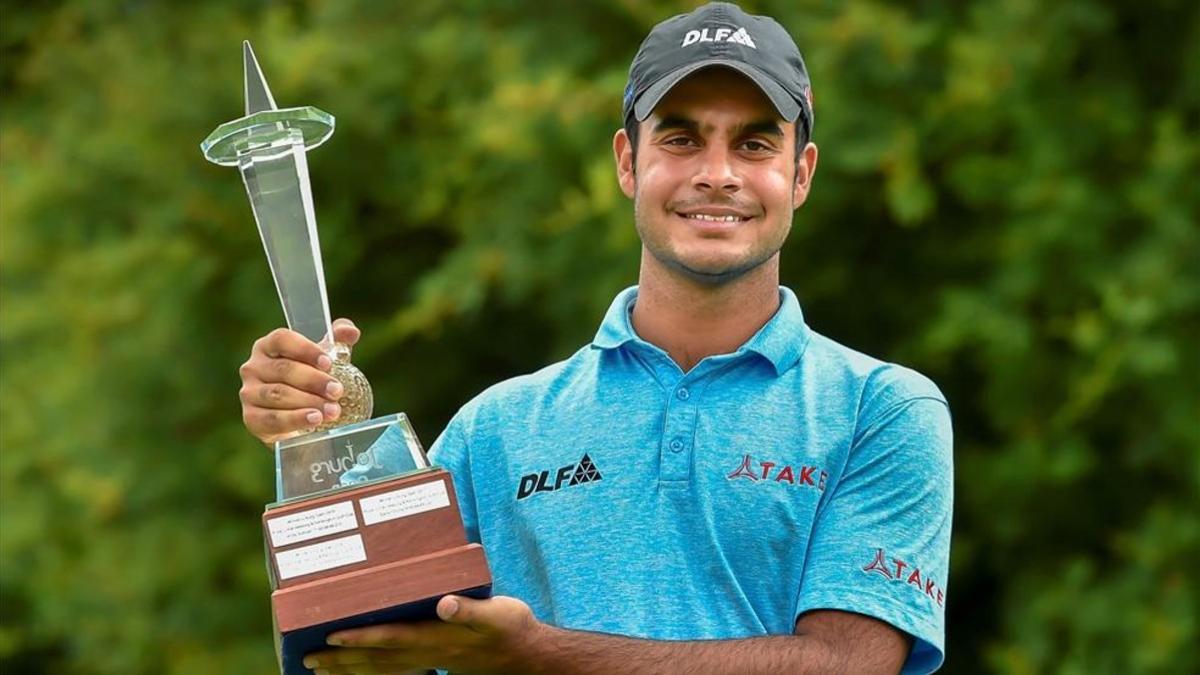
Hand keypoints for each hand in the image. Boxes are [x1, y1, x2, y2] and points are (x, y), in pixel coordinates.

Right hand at [238, 318, 360, 444]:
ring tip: (333, 410)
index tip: (328, 363)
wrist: (298, 420)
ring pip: (278, 394)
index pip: (282, 339)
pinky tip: (315, 420)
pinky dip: (295, 419)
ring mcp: (249, 393)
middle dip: (314, 381)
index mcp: (268, 346)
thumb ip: (338, 341)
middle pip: (284, 369)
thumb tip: (351, 332)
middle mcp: (253, 367)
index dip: (306, 349)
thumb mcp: (324, 359)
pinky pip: (272, 419)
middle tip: (337, 391)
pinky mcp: (251, 419)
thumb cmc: (310, 381)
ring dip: (309, 402)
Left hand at [303, 595, 543, 674]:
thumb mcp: (495, 613)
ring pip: (380, 668)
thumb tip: (446, 604)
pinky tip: (358, 669)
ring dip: (349, 668)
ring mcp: (428, 661)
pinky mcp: (433, 661)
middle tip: (308, 660)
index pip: (391, 639)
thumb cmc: (511, 629)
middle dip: (342, 660)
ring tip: (320, 669)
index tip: (331, 638)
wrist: (526, 655)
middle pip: (376, 659)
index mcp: (437, 638)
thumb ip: (469, 608)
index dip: (361, 638)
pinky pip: (392, 670)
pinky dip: (370, 670)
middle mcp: (427, 653)